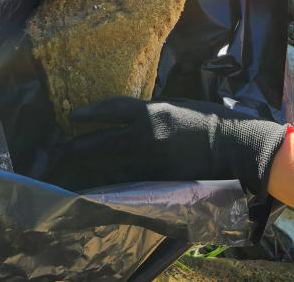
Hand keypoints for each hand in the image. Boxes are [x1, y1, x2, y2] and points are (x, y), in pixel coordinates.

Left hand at [48, 97, 287, 192]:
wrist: (236, 148)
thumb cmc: (214, 122)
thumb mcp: (180, 106)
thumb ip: (155, 111)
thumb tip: (136, 116)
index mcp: (152, 112)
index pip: (112, 109)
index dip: (90, 113)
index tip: (72, 116)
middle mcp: (145, 136)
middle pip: (101, 142)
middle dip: (77, 147)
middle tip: (57, 152)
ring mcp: (150, 161)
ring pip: (109, 167)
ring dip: (88, 169)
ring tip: (68, 172)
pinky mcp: (159, 180)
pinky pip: (128, 183)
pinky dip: (111, 184)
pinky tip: (97, 186)